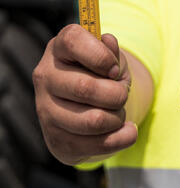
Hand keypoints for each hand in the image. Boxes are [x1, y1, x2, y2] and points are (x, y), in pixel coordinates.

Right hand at [33, 24, 137, 164]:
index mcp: (59, 48)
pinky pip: (96, 146)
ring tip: (118, 113)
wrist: (93, 106)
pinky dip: (121, 139)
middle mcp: (46, 76)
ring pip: (93, 121)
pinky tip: (125, 131)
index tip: (114, 69)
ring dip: (117, 118)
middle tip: (121, 95)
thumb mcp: (111, 56)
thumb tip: (108, 41)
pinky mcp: (55, 140)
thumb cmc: (102, 73)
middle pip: (85, 88)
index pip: (73, 41)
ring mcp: (46, 110)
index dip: (101, 56)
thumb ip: (111, 50)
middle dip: (116, 94)